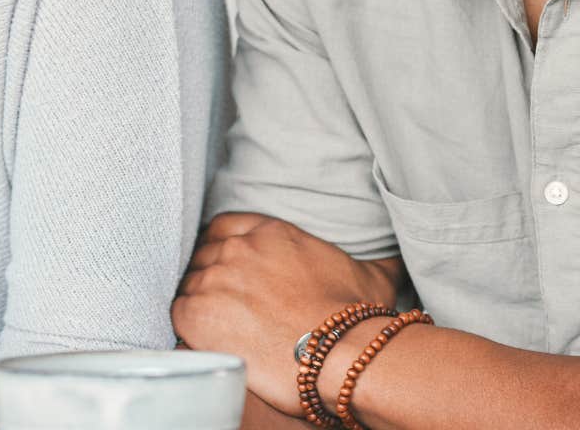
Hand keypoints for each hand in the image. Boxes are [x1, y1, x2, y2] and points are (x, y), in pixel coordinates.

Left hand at [173, 214, 400, 413]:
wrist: (340, 353)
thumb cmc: (357, 318)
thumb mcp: (373, 277)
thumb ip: (379, 260)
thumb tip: (401, 258)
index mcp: (271, 232)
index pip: (225, 227)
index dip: (222, 247)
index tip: (228, 269)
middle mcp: (238, 248)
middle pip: (204, 255)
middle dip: (210, 276)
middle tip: (224, 304)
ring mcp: (215, 278)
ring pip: (190, 283)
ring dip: (200, 301)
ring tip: (217, 326)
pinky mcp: (197, 313)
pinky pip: (178, 313)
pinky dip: (188, 325)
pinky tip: (206, 338)